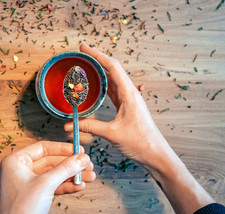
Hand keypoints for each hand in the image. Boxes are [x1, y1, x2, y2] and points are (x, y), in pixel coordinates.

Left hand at [0, 141, 94, 213]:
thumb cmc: (19, 211)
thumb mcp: (46, 184)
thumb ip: (65, 168)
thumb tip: (79, 158)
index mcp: (14, 162)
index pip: (42, 148)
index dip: (62, 148)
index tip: (77, 150)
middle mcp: (19, 172)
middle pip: (50, 162)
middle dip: (70, 165)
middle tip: (86, 164)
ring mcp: (26, 186)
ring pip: (53, 175)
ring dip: (71, 176)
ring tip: (88, 176)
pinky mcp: (34, 198)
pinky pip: (52, 187)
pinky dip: (66, 186)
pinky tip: (79, 186)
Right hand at [65, 44, 213, 213]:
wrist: (156, 154)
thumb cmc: (140, 142)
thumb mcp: (112, 133)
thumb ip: (90, 126)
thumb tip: (69, 124)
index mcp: (129, 93)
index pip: (112, 67)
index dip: (97, 55)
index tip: (83, 48)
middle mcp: (130, 93)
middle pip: (112, 70)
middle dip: (96, 60)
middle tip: (81, 55)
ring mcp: (129, 100)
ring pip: (113, 80)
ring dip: (100, 72)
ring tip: (86, 67)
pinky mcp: (127, 107)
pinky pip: (114, 91)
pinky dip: (104, 85)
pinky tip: (96, 86)